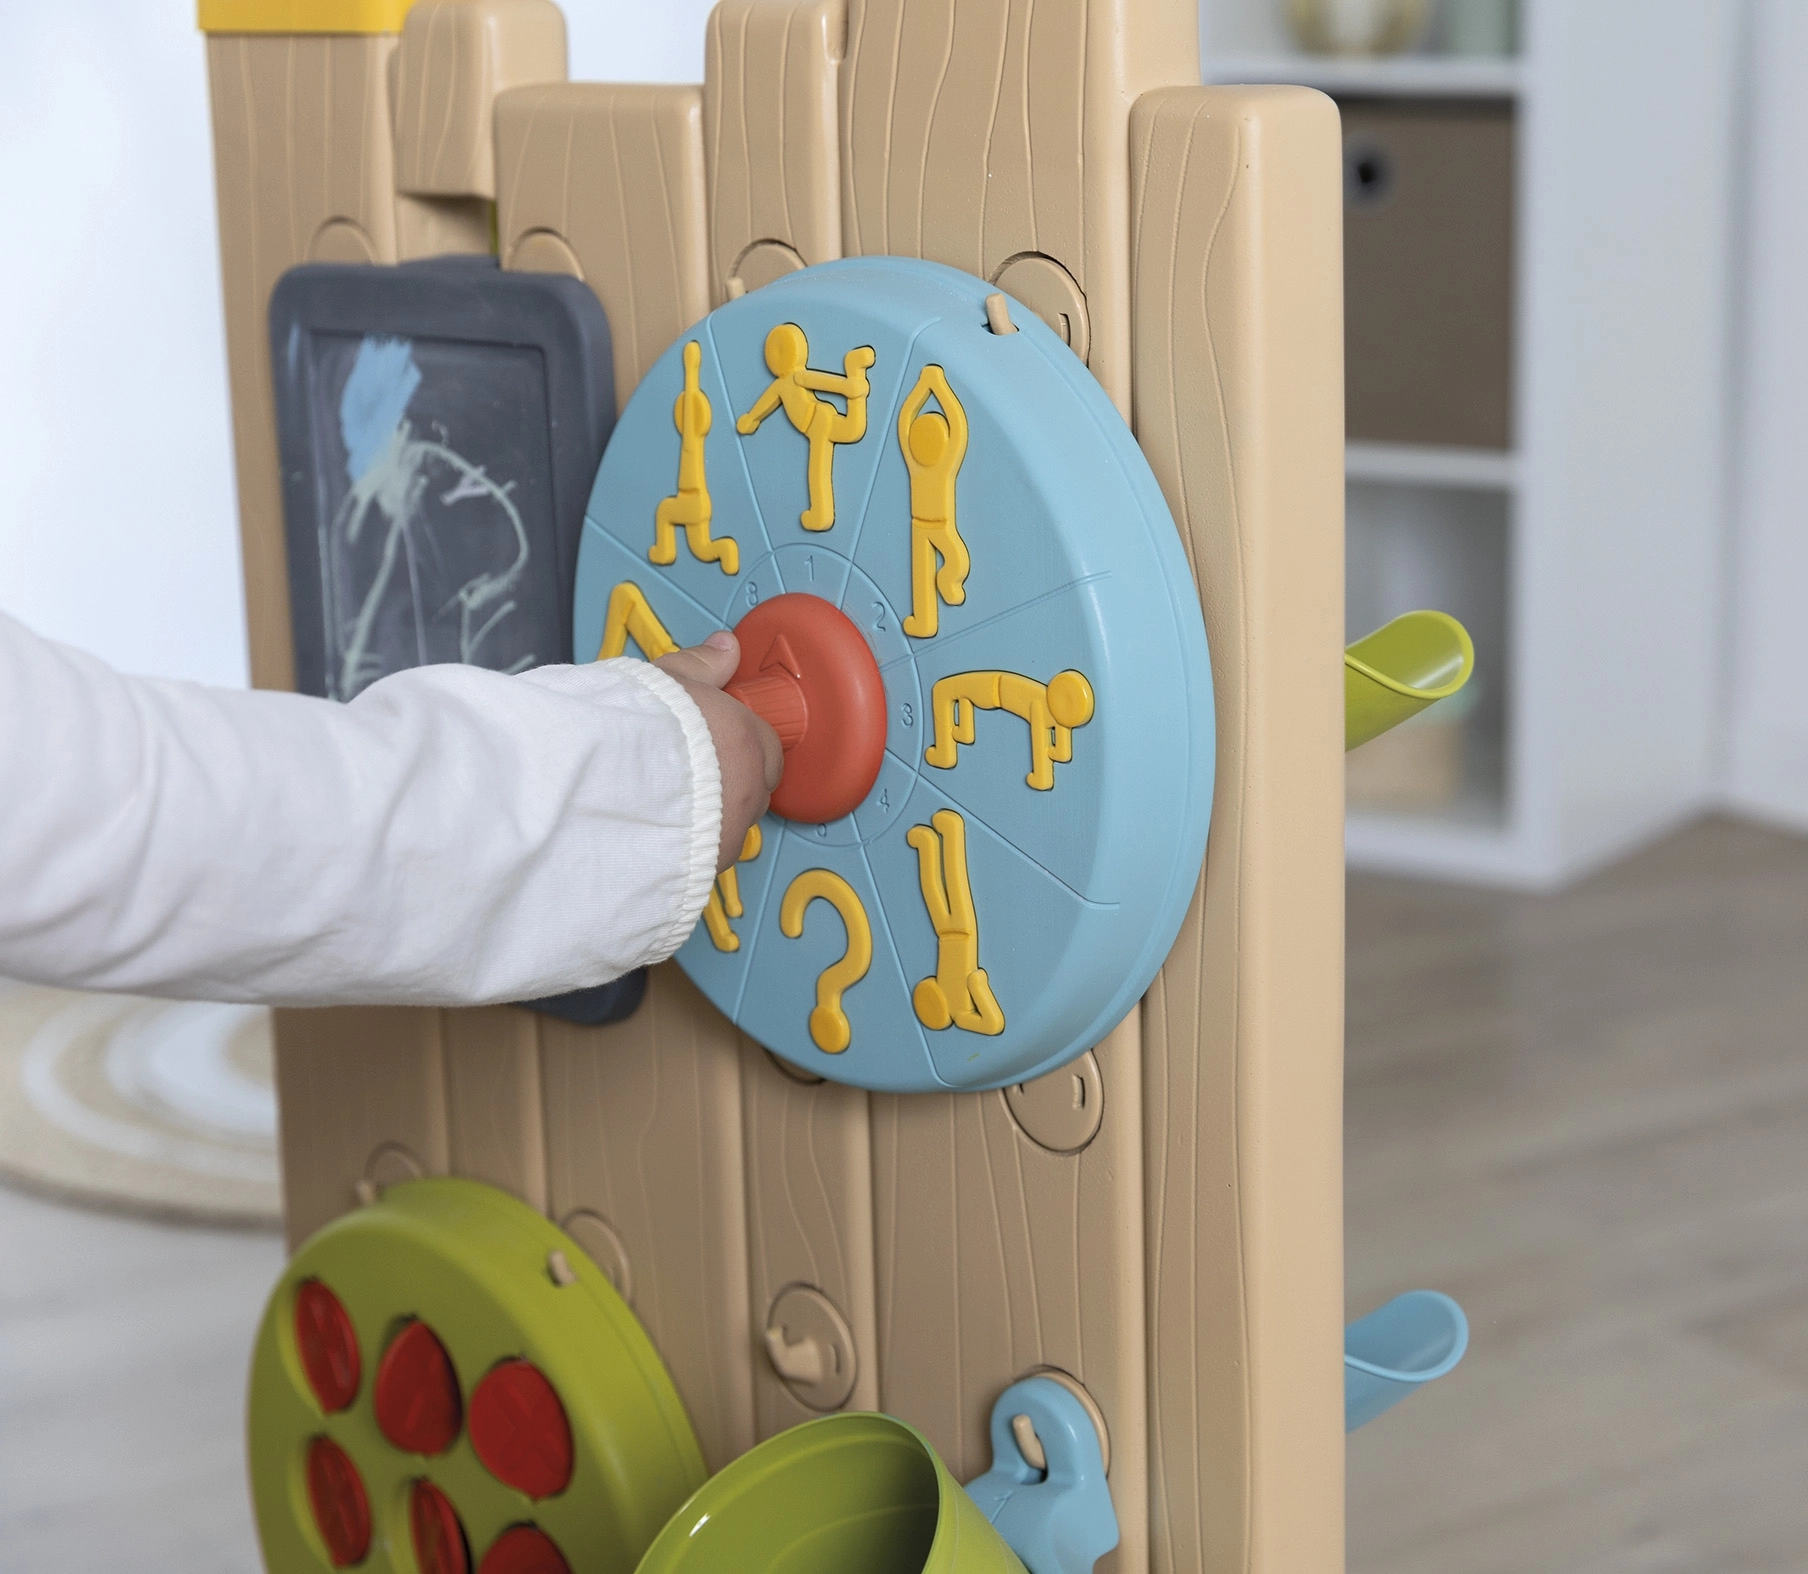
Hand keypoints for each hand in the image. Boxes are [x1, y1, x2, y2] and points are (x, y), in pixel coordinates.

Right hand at [656, 632, 783, 871]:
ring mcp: (729, 833)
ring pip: (733, 825)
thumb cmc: (635, 730)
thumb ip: (702, 664)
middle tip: (692, 771)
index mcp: (748, 742)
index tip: (719, 742)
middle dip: (732, 781)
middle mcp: (747, 791)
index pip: (767, 745)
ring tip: (670, 803)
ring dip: (713, 817)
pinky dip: (691, 845)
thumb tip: (726, 648)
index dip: (742, 743)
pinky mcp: (703, 865)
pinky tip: (659, 830)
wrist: (603, 784)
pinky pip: (707, 855)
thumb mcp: (668, 679)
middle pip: (755, 788)